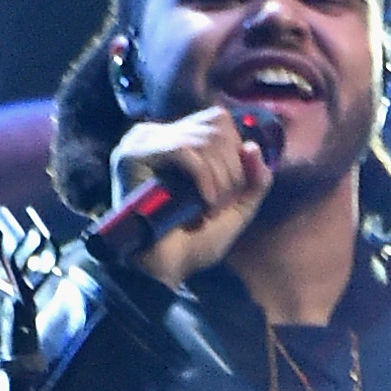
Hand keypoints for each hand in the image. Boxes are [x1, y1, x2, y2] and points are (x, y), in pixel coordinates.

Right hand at [109, 105, 272, 285]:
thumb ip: (254, 179)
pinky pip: (186, 151)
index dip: (236, 153)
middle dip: (232, 169)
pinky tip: (204, 203)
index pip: (218, 120)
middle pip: (216, 126)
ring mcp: (142, 141)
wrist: (164, 270)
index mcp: (175, 137)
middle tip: (220, 204)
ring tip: (211, 207)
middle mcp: (156, 132)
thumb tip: (253, 146)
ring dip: (221, 178)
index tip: (231, 191)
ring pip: (204, 139)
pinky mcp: (135, 154)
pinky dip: (205, 178)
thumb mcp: (236, 207)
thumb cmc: (194, 242)